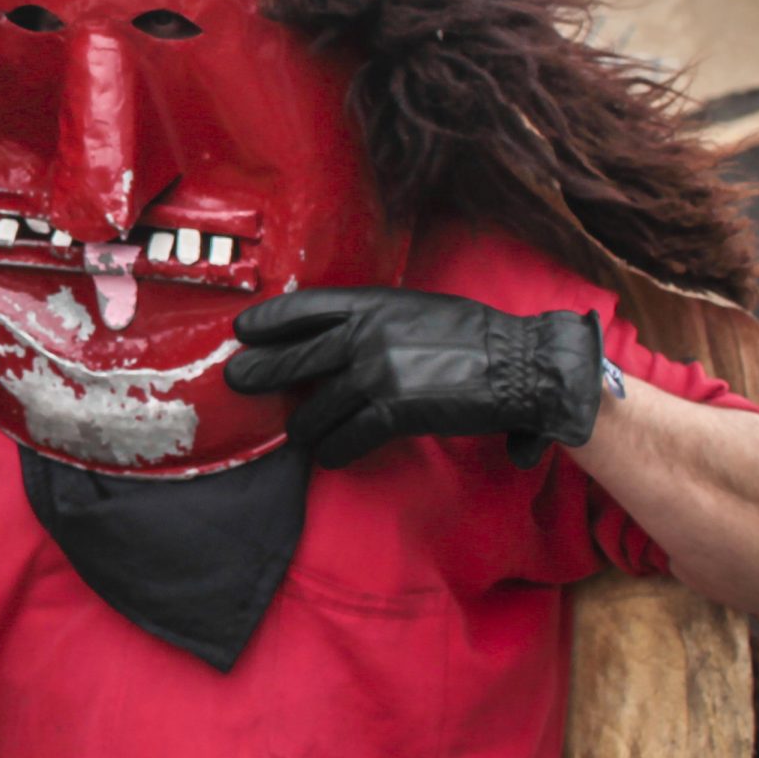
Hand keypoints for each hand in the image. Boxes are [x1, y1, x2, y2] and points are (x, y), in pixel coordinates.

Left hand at [225, 287, 604, 468]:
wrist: (520, 365)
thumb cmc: (474, 336)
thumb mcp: (416, 310)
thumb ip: (375, 320)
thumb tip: (339, 337)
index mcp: (373, 303)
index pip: (305, 307)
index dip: (271, 320)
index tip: (244, 329)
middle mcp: (366, 333)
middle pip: (297, 356)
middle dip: (263, 371)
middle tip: (238, 380)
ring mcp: (376, 372)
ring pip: (319, 405)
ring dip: (304, 425)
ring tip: (297, 433)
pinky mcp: (393, 410)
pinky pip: (349, 434)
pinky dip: (336, 449)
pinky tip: (330, 455)